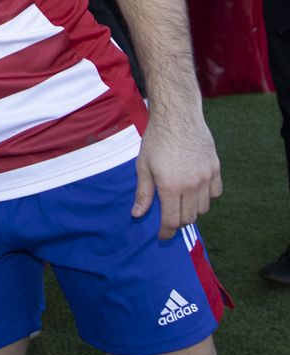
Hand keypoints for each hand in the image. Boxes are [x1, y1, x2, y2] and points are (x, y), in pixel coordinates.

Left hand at [132, 106, 221, 239]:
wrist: (177, 117)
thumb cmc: (156, 140)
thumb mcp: (143, 166)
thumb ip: (143, 193)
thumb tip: (137, 215)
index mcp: (171, 187)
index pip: (172, 220)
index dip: (167, 232)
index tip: (162, 236)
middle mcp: (192, 185)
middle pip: (189, 217)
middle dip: (177, 221)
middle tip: (168, 217)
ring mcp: (207, 177)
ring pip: (204, 207)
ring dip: (192, 210)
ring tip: (180, 202)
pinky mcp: (216, 169)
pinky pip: (215, 193)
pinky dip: (207, 197)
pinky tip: (195, 190)